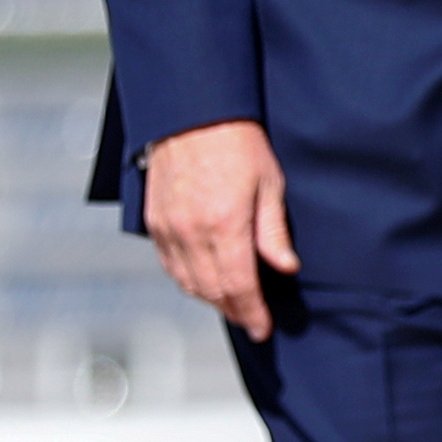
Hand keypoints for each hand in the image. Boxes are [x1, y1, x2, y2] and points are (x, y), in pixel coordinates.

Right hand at [145, 119, 297, 340]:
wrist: (192, 113)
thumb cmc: (236, 140)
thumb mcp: (270, 183)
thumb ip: (274, 232)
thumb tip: (286, 267)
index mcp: (225, 225)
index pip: (239, 287)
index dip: (251, 313)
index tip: (262, 328)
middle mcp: (192, 232)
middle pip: (212, 290)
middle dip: (234, 311)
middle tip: (250, 320)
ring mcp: (169, 229)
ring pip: (187, 283)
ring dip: (210, 299)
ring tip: (232, 305)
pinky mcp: (155, 222)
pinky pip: (169, 265)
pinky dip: (187, 281)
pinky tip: (203, 282)